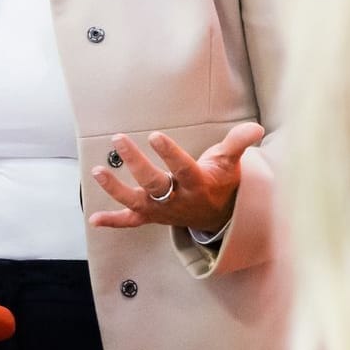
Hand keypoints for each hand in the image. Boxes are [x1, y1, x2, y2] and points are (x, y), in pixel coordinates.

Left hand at [88, 123, 265, 232]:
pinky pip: (131, 222)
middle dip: (136, 163)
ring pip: (137, 201)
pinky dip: (112, 221)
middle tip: (119, 140)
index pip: (183, 168)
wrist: (218, 217)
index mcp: (197, 184)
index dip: (169, 153)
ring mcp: (162, 211)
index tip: (154, 136)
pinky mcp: (152, 217)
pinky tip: (93, 219)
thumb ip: (238, 144)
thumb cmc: (221, 183)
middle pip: (154, 184)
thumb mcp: (231, 163)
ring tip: (96, 171)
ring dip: (115, 188)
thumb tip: (256, 127)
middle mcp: (177, 199)